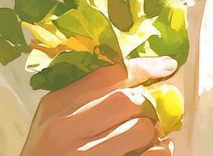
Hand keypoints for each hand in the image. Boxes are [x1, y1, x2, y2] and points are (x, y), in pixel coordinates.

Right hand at [20, 56, 177, 155]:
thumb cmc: (46, 152)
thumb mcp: (52, 119)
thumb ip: (81, 96)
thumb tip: (131, 74)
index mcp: (55, 105)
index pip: (107, 75)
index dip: (142, 67)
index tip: (165, 65)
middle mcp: (65, 129)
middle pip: (126, 100)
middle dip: (146, 103)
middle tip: (153, 109)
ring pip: (139, 130)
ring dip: (152, 131)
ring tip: (150, 135)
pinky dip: (157, 152)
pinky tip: (155, 151)